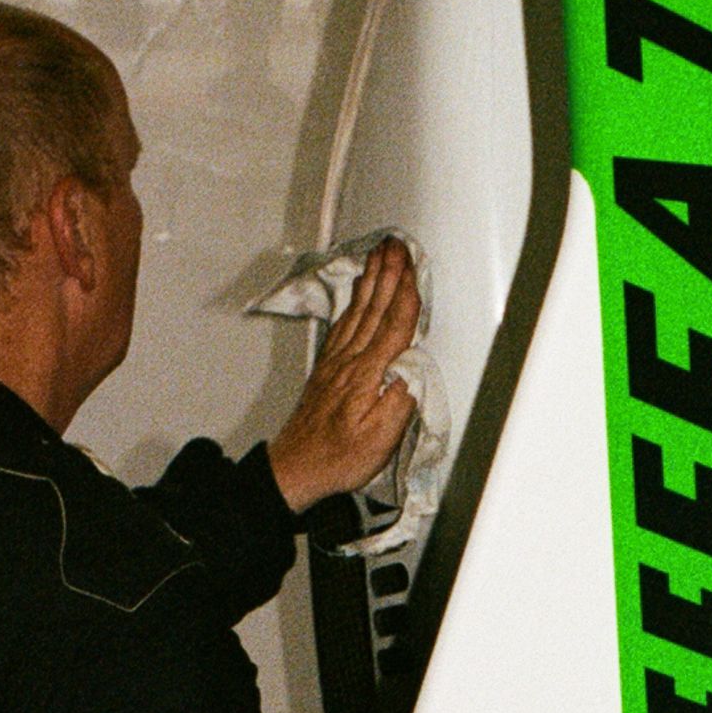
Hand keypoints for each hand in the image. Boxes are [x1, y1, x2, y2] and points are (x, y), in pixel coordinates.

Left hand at [269, 237, 420, 512]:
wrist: (298, 467)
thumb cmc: (341, 457)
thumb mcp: (382, 438)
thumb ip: (400, 400)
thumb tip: (412, 368)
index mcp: (368, 375)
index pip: (393, 325)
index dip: (405, 293)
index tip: (413, 266)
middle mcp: (351, 360)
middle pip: (374, 308)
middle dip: (388, 273)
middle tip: (395, 245)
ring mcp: (337, 361)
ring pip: (358, 311)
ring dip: (371, 281)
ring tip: (379, 257)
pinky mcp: (328, 368)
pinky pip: (344, 324)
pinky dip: (354, 302)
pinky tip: (358, 293)